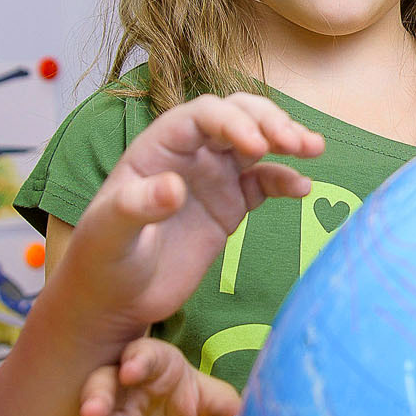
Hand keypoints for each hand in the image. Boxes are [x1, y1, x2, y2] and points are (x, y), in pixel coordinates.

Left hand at [60, 93, 321, 331]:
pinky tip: (302, 188)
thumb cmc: (102, 261)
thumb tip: (174, 187)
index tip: (257, 147)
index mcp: (158, 147)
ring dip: (286, 139)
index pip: (201, 116)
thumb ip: (135, 206)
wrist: (115, 299)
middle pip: (235, 116)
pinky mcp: (230, 205)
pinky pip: (264, 182)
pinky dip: (285, 179)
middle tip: (297, 141)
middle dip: (268, 120)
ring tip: (313, 149)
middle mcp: (189, 154)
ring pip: (256, 142)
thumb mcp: (109, 234)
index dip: (232, 122)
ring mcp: (212, 178)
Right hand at [80, 338, 241, 415]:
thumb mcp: (217, 407)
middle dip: (98, 395)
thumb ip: (226, 408)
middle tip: (95, 409)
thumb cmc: (198, 410)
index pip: (141, 355)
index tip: (132, 371)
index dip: (136, 361)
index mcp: (156, 365)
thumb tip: (242, 414)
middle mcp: (126, 388)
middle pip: (103, 383)